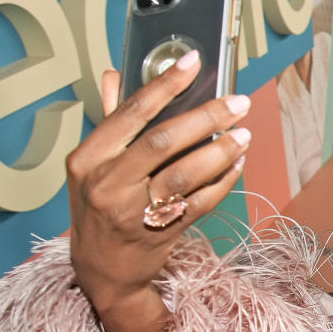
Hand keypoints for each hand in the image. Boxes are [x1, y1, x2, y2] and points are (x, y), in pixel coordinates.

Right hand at [66, 53, 251, 331]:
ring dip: (220, 152)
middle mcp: (107, 184)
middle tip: (238, 102)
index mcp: (88, 158)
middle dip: (206, 118)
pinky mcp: (160, 233)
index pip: (130, 113)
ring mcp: (132, 212)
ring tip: (244, 135)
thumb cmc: (98, 208)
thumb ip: (110, 121)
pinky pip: (199, 203)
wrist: (102, 270)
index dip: (165, 84)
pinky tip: (237, 165)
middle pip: (162, 141)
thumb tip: (115, 75)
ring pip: (184, 175)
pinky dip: (222, 183)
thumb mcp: (91, 166)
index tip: (193, 62)